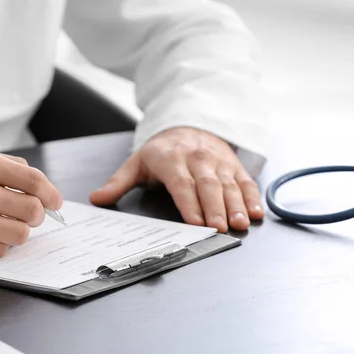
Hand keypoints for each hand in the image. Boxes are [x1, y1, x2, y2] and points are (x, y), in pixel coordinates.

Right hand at [0, 150, 62, 258]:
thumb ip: (4, 165)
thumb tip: (36, 180)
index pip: (34, 180)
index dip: (51, 193)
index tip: (55, 201)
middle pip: (33, 209)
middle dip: (39, 214)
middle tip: (32, 215)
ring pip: (21, 233)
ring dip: (20, 230)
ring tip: (8, 225)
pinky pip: (1, 249)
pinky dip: (1, 244)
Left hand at [90, 127, 263, 232]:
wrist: (188, 125)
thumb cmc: (162, 151)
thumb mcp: (137, 163)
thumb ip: (119, 183)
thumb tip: (97, 198)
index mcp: (172, 160)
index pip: (182, 184)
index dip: (190, 204)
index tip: (196, 223)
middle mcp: (198, 159)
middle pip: (209, 186)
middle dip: (216, 208)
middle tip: (222, 228)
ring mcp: (219, 162)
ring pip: (229, 184)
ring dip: (237, 205)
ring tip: (242, 222)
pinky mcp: (234, 165)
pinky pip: (245, 181)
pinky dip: (252, 197)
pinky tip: (256, 212)